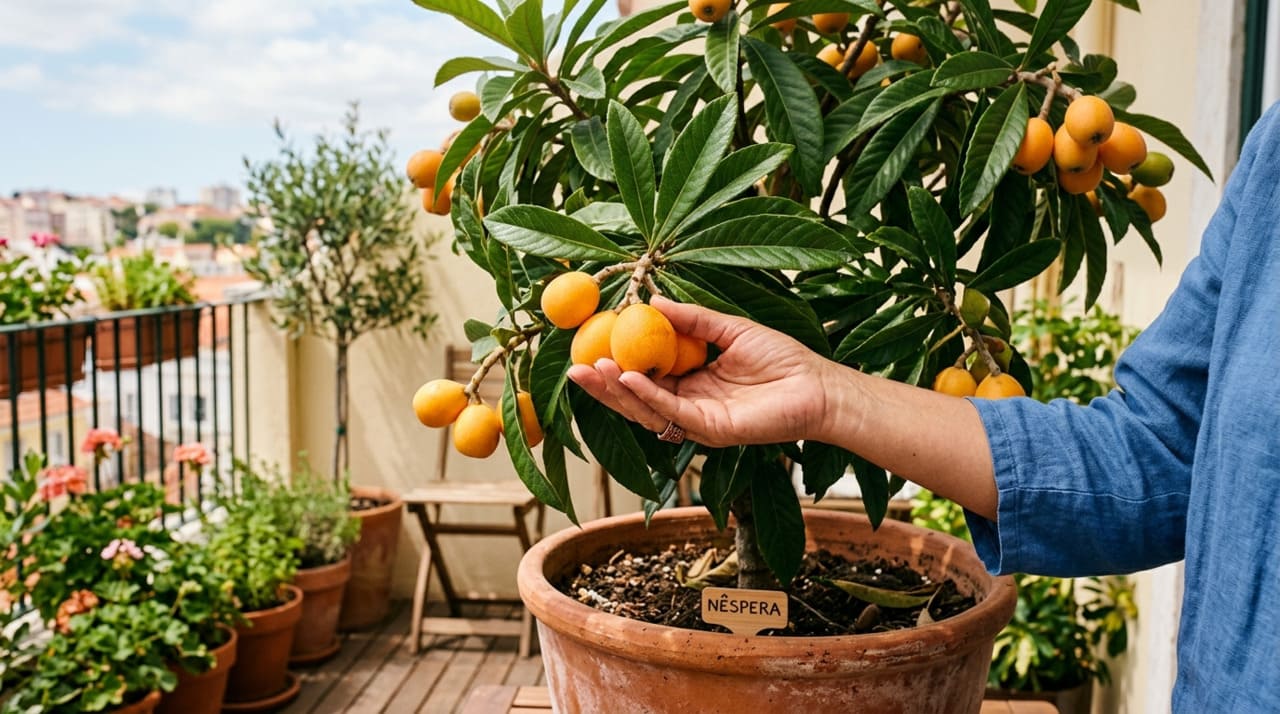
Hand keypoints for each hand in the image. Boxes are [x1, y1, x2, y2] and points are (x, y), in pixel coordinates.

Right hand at [567, 297, 838, 446]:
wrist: (819, 385)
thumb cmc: (782, 359)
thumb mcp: (729, 328)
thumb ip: (692, 318)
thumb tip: (652, 300)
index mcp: (691, 383)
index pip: (643, 377)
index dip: (616, 366)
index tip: (590, 346)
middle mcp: (689, 405)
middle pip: (636, 399)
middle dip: (604, 386)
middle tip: (573, 368)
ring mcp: (699, 421)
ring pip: (647, 410)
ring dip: (618, 392)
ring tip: (593, 370)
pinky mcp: (713, 430)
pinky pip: (673, 413)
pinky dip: (649, 396)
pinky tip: (630, 377)